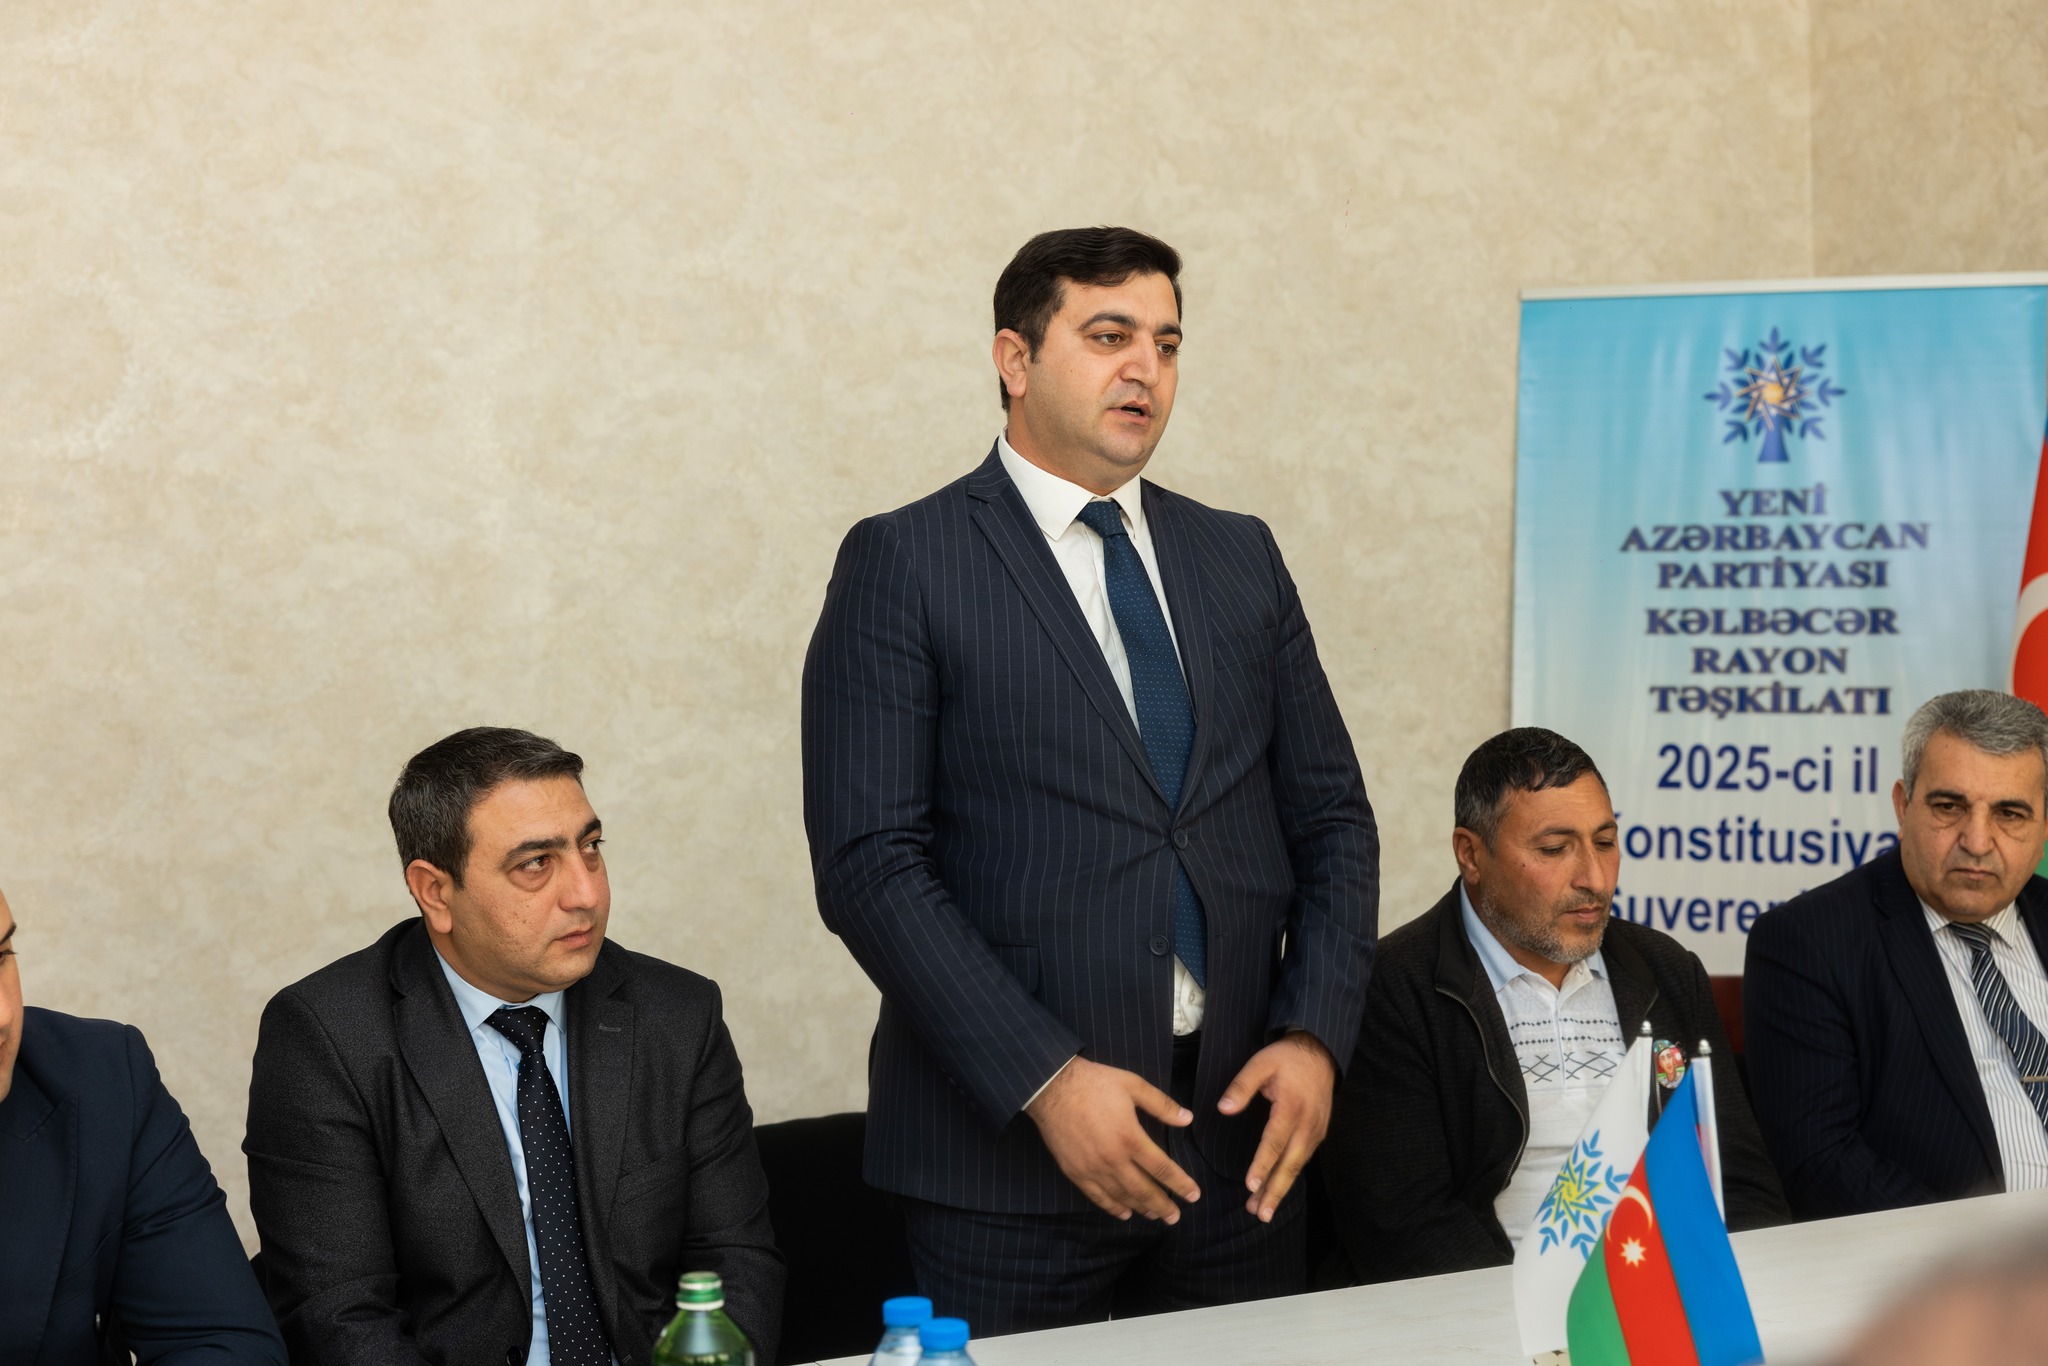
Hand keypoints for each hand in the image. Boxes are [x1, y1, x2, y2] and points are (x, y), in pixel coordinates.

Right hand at [1025, 1056, 1200, 1221]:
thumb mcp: (1132, 1085)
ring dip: (1141, 1208)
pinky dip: (1112, 1207)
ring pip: (1122, 1196)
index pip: (1162, 1168)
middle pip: (1144, 1190)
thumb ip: (1161, 1104)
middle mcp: (1113, 1158)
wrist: (1051, 1087)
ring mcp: (1092, 1168)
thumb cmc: (1094, 1083)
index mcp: (1130, 1137)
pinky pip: (1097, 1196)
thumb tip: (1187, 1119)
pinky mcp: (1075, 1171)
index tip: (1194, 1195)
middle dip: (1163, 1205)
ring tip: (1155, 1216)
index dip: (1180, 1184)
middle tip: (1176, 1217)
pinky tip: (1124, 1213)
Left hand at [1218, 1030, 1336, 1221]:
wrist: (1320, 1052)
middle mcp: (1307, 1124)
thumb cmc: (1286, 1058)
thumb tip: (1224, 1109)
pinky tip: (1277, 1189)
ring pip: (1297, 1166)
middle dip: (1274, 1190)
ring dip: (1281, 1189)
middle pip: (1290, 1164)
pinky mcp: (1318, 1134)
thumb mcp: (1260, 1063)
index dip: (1262, 1165)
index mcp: (1292, 1107)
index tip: (1250, 1185)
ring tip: (1264, 1210)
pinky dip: (1289, 1177)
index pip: (1274, 1142)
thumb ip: (1242, 1086)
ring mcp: (1315, 1131)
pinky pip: (1302, 1160)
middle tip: (1260, 1214)